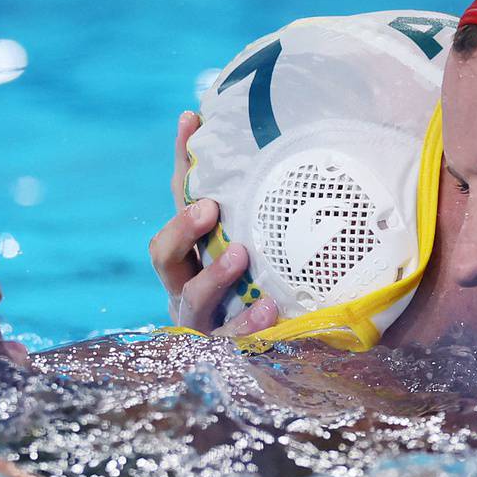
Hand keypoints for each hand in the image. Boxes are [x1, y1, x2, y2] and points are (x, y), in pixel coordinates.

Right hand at [147, 110, 279, 336]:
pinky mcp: (225, 356)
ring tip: (240, 255)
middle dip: (182, 228)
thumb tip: (312, 146)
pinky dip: (247, 324)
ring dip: (212, 275)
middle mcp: (188, 286)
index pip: (180, 202)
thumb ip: (281, 210)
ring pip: (191, 300)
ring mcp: (203, 325)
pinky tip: (270, 308)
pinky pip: (230, 342)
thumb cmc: (283, 287)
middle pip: (164, 255)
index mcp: (195, 255)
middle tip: (208, 208)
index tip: (191, 119)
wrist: (290, 357)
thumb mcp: (279, 244)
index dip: (183, 163)